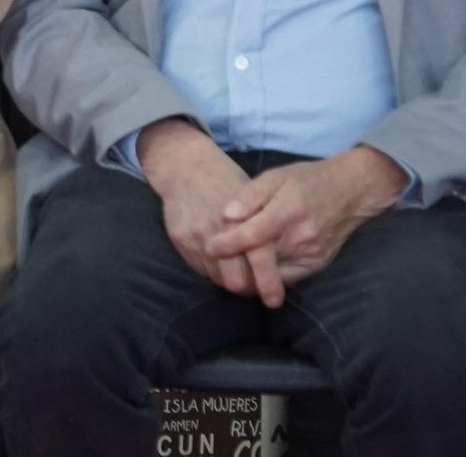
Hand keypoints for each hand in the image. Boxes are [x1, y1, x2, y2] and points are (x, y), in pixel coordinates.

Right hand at [137, 118, 281, 302]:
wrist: (187, 167)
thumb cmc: (227, 182)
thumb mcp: (254, 199)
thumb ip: (266, 231)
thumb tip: (284, 267)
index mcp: (241, 220)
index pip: (259, 260)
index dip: (269, 283)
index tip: (274, 298)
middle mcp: (217, 232)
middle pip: (237, 281)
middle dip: (249, 288)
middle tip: (257, 286)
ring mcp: (196, 237)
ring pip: (218, 279)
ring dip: (231, 280)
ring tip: (240, 273)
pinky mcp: (180, 241)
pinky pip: (201, 270)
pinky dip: (214, 271)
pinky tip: (221, 262)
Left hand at [202, 148, 408, 306]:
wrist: (351, 192)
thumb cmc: (307, 180)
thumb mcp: (276, 176)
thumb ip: (250, 195)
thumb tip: (227, 215)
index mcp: (289, 210)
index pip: (254, 234)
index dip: (229, 243)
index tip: (209, 247)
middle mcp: (302, 236)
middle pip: (262, 258)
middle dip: (236, 265)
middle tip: (214, 265)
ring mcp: (312, 254)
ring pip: (273, 272)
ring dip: (251, 273)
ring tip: (229, 268)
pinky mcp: (317, 265)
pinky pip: (287, 277)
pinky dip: (269, 276)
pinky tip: (254, 270)